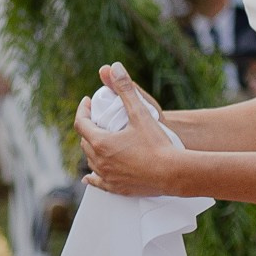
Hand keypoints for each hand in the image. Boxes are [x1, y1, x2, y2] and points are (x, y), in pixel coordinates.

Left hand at [75, 64, 179, 195]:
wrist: (174, 173)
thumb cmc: (157, 144)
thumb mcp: (140, 113)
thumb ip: (126, 89)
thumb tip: (113, 67)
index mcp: (100, 142)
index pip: (81, 123)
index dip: (83, 110)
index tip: (89, 102)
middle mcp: (99, 161)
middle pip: (85, 141)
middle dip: (89, 128)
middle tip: (97, 118)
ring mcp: (108, 177)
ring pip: (91, 161)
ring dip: (92, 148)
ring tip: (100, 139)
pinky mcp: (118, 189)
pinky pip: (98, 182)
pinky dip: (93, 177)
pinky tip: (89, 177)